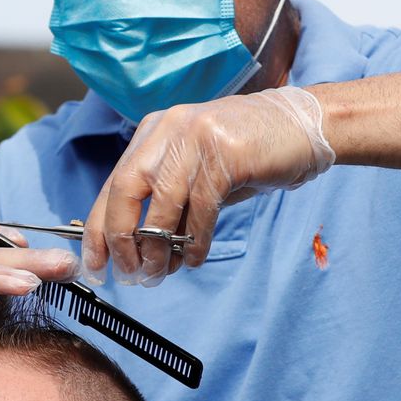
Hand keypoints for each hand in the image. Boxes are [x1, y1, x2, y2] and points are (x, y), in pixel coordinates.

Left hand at [81, 86, 334, 286]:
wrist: (305, 127)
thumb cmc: (251, 155)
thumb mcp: (199, 173)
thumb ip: (169, 202)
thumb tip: (139, 250)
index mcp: (154, 131)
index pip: (114, 184)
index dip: (99, 228)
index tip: (95, 265)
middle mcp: (169, 128)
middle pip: (126, 189)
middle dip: (121, 238)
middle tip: (129, 273)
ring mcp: (196, 136)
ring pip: (162, 201)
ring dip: (157, 246)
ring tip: (160, 273)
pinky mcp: (226, 151)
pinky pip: (201, 207)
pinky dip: (195, 241)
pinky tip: (194, 260)